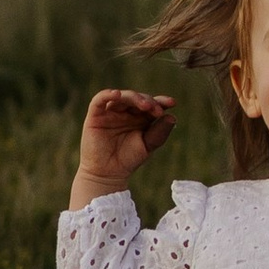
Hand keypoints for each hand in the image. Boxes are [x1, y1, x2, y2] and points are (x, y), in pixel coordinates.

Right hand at [72, 88, 175, 206]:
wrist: (108, 174)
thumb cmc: (128, 160)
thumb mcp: (148, 145)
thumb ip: (159, 132)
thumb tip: (172, 117)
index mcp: (140, 117)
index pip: (152, 104)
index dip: (161, 101)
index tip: (172, 103)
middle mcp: (126, 112)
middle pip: (138, 99)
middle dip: (149, 102)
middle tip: (156, 110)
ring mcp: (111, 112)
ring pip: (122, 97)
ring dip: (134, 98)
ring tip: (145, 106)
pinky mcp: (96, 115)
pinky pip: (100, 99)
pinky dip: (108, 94)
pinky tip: (117, 95)